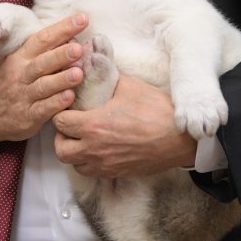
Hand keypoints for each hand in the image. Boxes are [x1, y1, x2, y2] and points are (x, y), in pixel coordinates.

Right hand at [0, 13, 87, 143]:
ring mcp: (24, 96)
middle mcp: (21, 74)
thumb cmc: (3, 83)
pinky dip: (56, 103)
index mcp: (19, 57)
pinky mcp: (28, 117)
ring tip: (79, 73)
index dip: (62, 28)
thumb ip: (37, 51)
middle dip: (62, 54)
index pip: (42, 39)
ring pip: (45, 86)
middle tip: (80, 48)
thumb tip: (69, 37)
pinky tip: (69, 97)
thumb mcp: (13, 61)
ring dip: (62, 79)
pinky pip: (43, 109)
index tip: (81, 19)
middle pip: (43, 62)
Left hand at [52, 74, 196, 176]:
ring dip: (74, 152)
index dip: (60, 113)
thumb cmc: (157, 110)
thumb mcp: (129, 86)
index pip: (60, 123)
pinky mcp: (117, 173)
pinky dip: (89, 162)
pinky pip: (93, 172)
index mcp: (94, 125)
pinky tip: (99, 148)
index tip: (68, 107)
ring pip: (75, 164)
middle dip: (62, 136)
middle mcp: (95, 149)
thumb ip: (107, 78)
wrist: (180, 138)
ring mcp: (106, 164)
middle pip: (61, 150)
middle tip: (71, 125)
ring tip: (83, 138)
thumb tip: (96, 67)